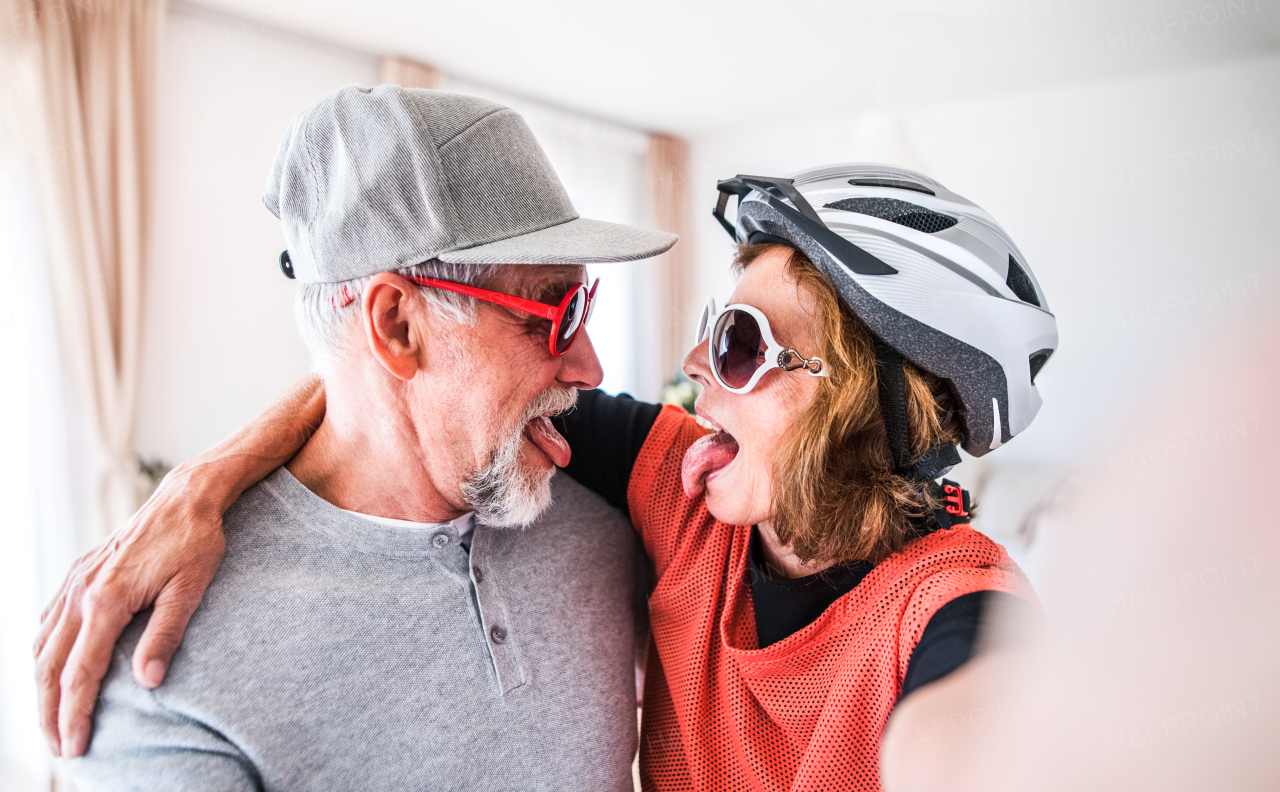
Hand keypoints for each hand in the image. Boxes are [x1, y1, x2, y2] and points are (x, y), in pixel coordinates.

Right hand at [34, 461, 226, 757]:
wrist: (186, 498)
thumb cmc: (196, 543)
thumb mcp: (190, 589)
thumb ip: (166, 634)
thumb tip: (147, 683)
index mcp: (107, 600)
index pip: (81, 672)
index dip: (76, 714)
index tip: (76, 746)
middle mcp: (82, 592)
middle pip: (50, 666)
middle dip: (50, 712)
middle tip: (60, 748)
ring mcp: (76, 581)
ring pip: (42, 645)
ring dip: (41, 687)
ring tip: (52, 720)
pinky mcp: (80, 573)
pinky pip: (48, 620)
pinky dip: (43, 652)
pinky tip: (50, 669)